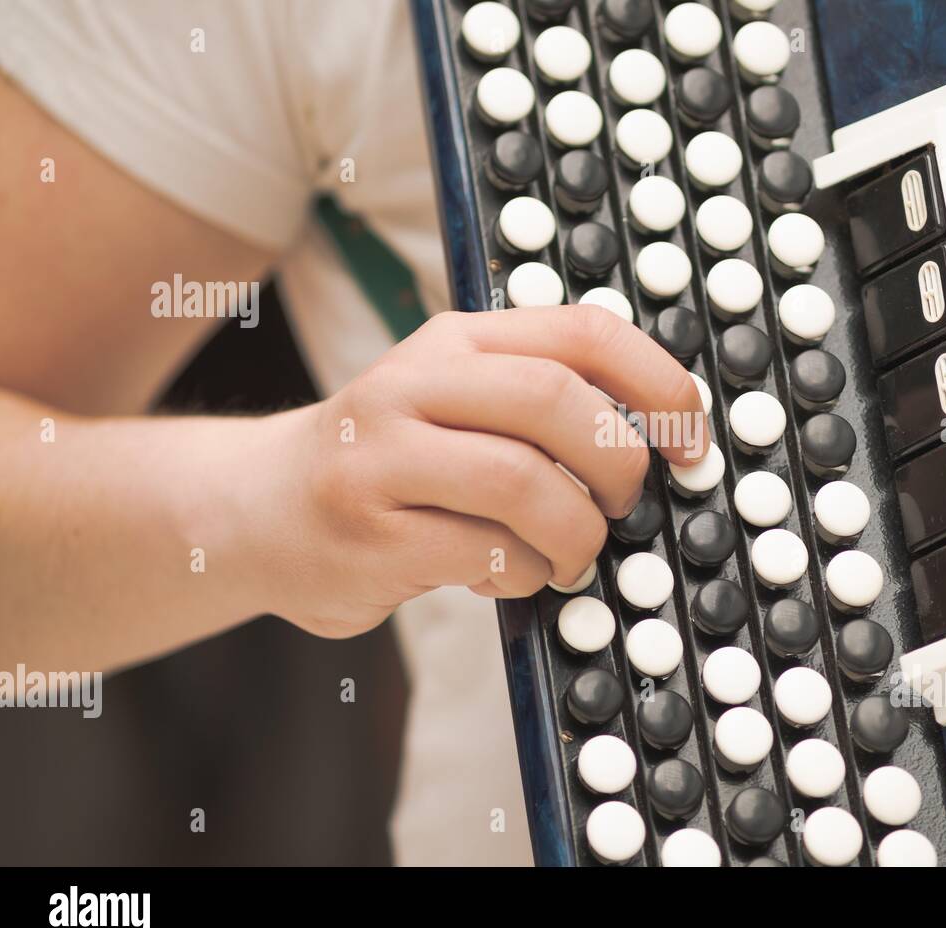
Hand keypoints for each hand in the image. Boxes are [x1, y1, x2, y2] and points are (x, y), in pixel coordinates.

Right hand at [264, 305, 709, 637]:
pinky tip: (510, 577)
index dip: (660, 385)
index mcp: (457, 342)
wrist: (254, 508)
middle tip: (624, 507)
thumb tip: (660, 441)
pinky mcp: (369, 531)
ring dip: (576, 536)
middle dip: (620, 467)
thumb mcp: (452, 400)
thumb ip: (536, 399)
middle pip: (559, 402)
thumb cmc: (386, 461)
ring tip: (569, 556)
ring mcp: (382, 455)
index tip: (691, 441)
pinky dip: (526, 576)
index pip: (584, 331)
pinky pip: (488, 554)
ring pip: (526, 484)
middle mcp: (415, 382)